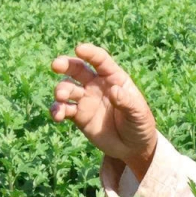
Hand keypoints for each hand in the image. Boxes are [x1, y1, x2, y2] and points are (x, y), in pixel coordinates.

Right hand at [50, 44, 157, 180]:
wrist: (132, 147)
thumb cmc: (139, 124)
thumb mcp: (138, 113)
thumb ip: (127, 101)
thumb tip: (114, 90)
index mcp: (114, 77)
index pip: (100, 60)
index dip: (90, 53)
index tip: (79, 49)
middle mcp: (96, 85)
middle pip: (78, 69)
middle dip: (66, 64)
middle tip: (56, 65)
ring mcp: (85, 99)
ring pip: (67, 88)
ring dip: (61, 90)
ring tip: (61, 97)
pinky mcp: (78, 116)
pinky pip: (63, 109)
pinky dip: (56, 110)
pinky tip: (57, 115)